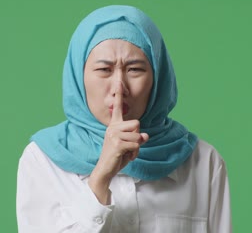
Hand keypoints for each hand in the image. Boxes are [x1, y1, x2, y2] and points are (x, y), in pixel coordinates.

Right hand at [88, 81, 148, 203]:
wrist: (105, 169)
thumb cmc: (117, 156)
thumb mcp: (129, 145)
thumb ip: (137, 138)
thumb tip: (145, 135)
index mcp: (114, 125)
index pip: (118, 107)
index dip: (118, 95)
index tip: (118, 81)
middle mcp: (112, 127)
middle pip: (137, 123)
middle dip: (137, 137)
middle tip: (128, 146)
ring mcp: (114, 135)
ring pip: (138, 136)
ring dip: (137, 147)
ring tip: (127, 153)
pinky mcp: (117, 144)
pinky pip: (136, 145)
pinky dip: (135, 153)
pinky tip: (127, 157)